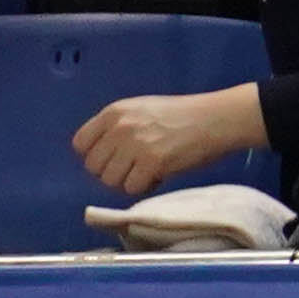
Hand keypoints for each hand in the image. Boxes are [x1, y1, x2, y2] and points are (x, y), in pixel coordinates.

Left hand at [72, 79, 261, 195]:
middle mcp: (120, 127)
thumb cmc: (183, 115)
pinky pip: (132, 188)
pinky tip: (159, 177)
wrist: (218, 118)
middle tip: (135, 169)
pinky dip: (145, 187)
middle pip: (94, 166)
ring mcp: (136, 145)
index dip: (96, 156)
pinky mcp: (153, 163)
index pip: (81, 144)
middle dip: (113, 172)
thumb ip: (118, 126)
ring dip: (128, 182)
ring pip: (110, 180)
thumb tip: (102, 155)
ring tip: (148, 173)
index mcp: (114, 112)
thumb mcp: (142, 110)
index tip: (114, 159)